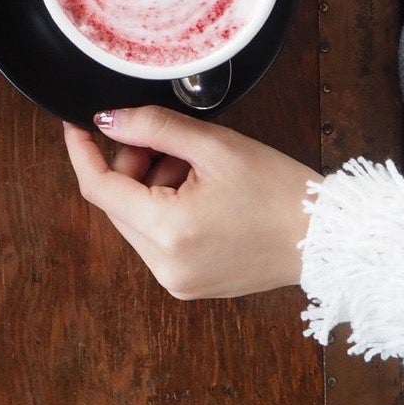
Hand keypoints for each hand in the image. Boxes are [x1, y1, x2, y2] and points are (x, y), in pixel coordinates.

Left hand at [63, 106, 315, 298]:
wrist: (327, 237)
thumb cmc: (280, 189)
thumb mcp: (215, 145)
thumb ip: (153, 127)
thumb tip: (107, 119)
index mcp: (167, 231)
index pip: (98, 188)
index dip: (82, 150)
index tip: (77, 123)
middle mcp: (164, 265)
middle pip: (118, 203)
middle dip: (133, 164)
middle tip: (170, 142)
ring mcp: (176, 281)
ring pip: (136, 219)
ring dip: (152, 186)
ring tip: (198, 168)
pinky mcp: (189, 284)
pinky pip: (157, 239)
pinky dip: (167, 209)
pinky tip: (203, 194)